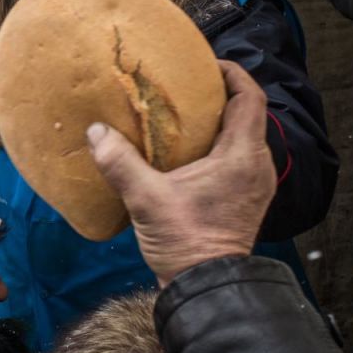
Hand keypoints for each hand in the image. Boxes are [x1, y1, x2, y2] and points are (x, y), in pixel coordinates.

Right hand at [86, 60, 275, 286]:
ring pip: (243, 138)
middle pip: (247, 115)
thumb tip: (96, 132)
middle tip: (187, 87)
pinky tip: (189, 154)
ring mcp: (254, 185)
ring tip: (184, 116)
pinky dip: (218, 147)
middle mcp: (257, 166)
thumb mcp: (146, 198)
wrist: (207, 288)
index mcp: (242, 155)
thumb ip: (120, 162)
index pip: (249, 97)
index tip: (206, 63)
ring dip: (220, 123)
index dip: (232, 74)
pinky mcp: (246, 201)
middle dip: (220, 96)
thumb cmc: (186, 241)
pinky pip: (238, 159)